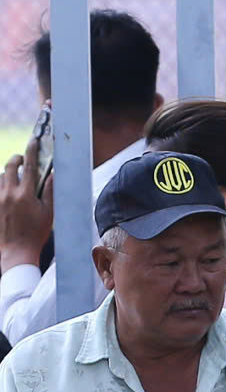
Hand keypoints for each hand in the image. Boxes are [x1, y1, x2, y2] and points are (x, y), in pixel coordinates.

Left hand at [0, 139, 53, 272]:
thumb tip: (53, 175)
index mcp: (26, 194)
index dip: (32, 151)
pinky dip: (2, 185)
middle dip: (17, 158)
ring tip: (16, 179)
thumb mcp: (49, 213)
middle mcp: (9, 193)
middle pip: (9, 166)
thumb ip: (50, 192)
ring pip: (0, 176)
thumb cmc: (36, 234)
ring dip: (8, 173)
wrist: (16, 251)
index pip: (29, 166)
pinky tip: (9, 191)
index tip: (34, 141)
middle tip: (22, 158)